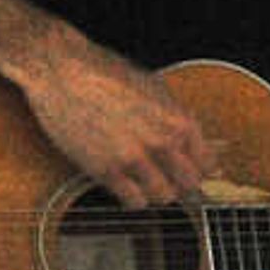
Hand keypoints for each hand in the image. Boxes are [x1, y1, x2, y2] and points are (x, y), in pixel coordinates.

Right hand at [22, 36, 210, 208]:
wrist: (61, 68)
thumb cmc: (105, 71)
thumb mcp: (155, 88)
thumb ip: (176, 119)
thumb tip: (194, 144)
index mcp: (179, 119)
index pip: (208, 164)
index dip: (198, 169)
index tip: (189, 172)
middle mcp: (163, 141)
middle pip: (190, 184)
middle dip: (180, 183)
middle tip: (167, 178)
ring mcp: (134, 158)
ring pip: (163, 196)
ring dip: (156, 192)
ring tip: (144, 181)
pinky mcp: (106, 170)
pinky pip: (133, 201)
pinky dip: (132, 198)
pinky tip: (125, 186)